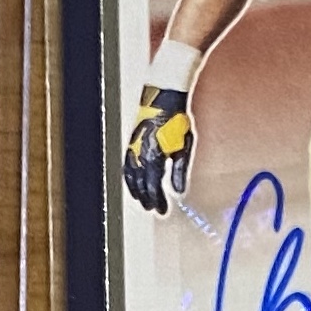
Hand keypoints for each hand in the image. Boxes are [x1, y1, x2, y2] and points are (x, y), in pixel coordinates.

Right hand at [123, 84, 193, 213]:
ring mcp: (133, 149)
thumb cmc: (176, 122)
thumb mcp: (183, 148)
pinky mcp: (131, 144)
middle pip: (141, 184)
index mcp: (154, 157)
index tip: (162, 210)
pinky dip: (130, 178)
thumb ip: (179, 172)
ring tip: (142, 200)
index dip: (157, 201)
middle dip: (147, 198)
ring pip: (131, 176)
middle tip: (153, 208)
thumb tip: (179, 192)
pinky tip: (134, 182)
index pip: (153, 187)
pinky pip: (127, 166)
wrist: (163, 100)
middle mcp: (140, 155)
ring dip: (136, 190)